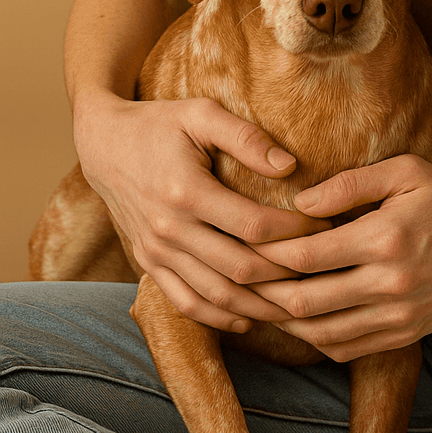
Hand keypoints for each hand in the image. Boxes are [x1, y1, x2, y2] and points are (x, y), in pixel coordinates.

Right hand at [74, 90, 331, 331]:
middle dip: (285, 274)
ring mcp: (156, 253)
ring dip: (258, 305)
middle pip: (239, 268)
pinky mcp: (149, 265)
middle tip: (321, 269)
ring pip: (215, 296)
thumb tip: (290, 166)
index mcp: (187, 192)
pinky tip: (249, 318)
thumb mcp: (202, 114)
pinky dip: (219, 317)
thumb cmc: (161, 123)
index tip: (325, 225)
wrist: (104, 145)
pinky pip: (186, 303)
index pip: (253, 226)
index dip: (295, 232)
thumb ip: (246, 137)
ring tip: (296, 304)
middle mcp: (170, 230)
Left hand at [247, 154, 431, 361]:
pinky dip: (314, 338)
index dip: (269, 252)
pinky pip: (344, 348)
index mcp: (385, 238)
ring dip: (283, 320)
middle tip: (240, 276)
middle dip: (265, 291)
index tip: (246, 240)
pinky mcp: (402, 335)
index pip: (308, 255)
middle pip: (305, 301)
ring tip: (259, 300)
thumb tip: (300, 201)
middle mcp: (388, 283)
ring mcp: (395, 316)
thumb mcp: (407, 172)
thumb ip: (351, 184)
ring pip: (319, 332)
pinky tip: (300, 320)